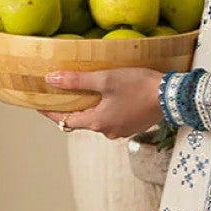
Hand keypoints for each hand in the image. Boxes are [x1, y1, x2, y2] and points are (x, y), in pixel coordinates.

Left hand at [39, 66, 163, 137]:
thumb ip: (77, 81)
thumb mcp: (106, 79)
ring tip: (86, 93)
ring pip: (98, 120)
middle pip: (81, 121)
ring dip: (91, 109)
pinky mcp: (133, 126)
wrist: (172, 96)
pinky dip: (105, 110)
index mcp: (98, 122)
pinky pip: (112, 120)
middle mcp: (108, 131)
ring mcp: (122, 131)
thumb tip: (50, 79)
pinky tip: (109, 97)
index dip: (50, 112)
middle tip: (61, 95)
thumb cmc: (139, 86)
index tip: (38, 105)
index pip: (65, 120)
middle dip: (71, 108)